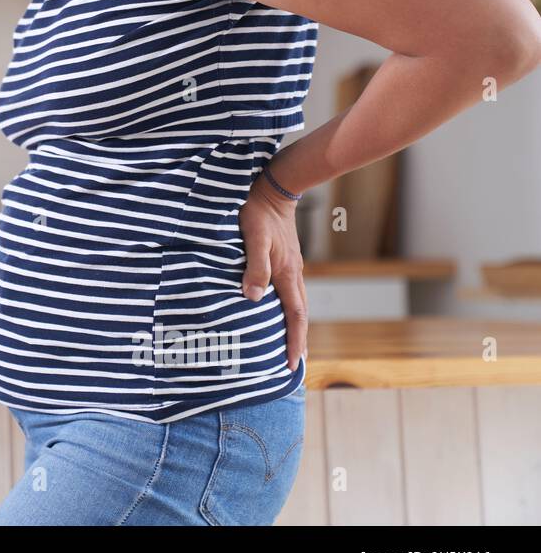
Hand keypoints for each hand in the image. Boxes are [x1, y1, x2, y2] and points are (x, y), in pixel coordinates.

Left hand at [239, 173, 307, 371]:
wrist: (274, 188)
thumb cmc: (257, 212)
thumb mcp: (253, 237)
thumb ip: (254, 266)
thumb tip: (252, 298)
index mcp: (286, 273)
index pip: (295, 316)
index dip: (293, 340)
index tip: (291, 364)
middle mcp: (293, 273)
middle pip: (300, 314)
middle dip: (298, 340)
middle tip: (295, 365)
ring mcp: (292, 266)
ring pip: (297, 303)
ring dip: (295, 326)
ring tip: (291, 344)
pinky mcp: (287, 259)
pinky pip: (291, 290)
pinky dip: (290, 308)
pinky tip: (280, 309)